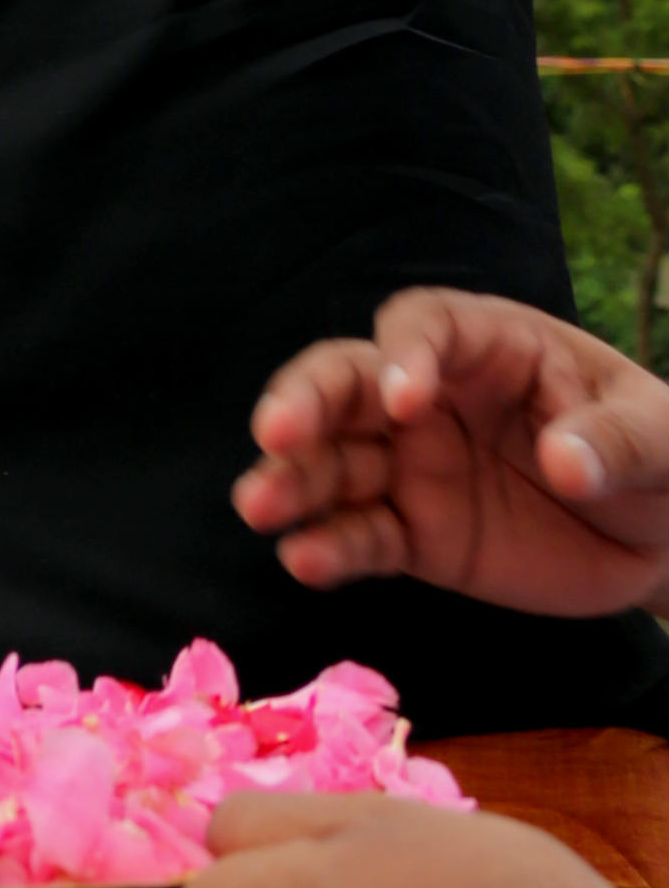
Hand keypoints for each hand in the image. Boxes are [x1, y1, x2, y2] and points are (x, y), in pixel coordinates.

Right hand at [234, 286, 668, 614]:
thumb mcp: (661, 435)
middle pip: (346, 382)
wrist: (660, 535)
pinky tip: (305, 561)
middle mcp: (430, 399)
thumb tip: (566, 463)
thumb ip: (618, 440)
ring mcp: (414, 467)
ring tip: (259, 507)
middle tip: (275, 433)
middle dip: (304, 402)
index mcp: (487, 347)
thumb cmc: (656, 452)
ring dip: (292, 479)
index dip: (406, 354)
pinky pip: (362, 537)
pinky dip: (329, 548)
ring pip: (335, 461)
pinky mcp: (416, 534)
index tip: (405, 401)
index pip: (424, 326)